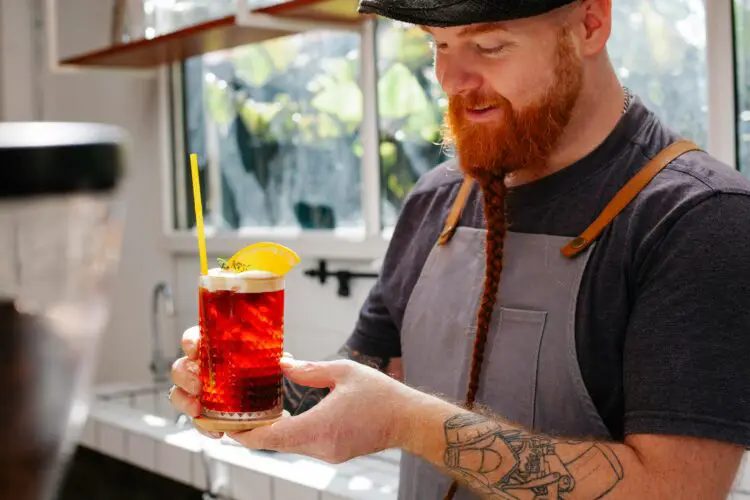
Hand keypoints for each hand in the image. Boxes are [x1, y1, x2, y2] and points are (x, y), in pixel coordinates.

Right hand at [169, 325, 295, 439]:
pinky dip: (203, 427)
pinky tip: (217, 431)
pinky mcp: (204, 414)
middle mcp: (202, 370)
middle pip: (180, 367)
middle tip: (198, 383)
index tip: (194, 349)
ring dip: (184, 400)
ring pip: (178, 394)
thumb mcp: (269, 364)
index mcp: (214, 351)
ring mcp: (199, 393)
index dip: (190, 341)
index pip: (195, 339)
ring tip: (198, 408)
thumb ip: (273, 360)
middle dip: (186, 374)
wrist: (269, 406)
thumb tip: (284, 359)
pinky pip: (196, 421)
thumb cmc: (262, 375)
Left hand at [228, 358, 416, 463]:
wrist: (409, 420)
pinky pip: (302, 444)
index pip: (270, 438)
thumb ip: (310, 370)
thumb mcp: (343, 372)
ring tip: (255, 412)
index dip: (244, 434)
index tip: (224, 426)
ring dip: (271, 431)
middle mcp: (320, 446)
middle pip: (275, 443)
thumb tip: (283, 364)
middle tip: (233, 414)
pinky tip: (284, 416)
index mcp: (320, 427)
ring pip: (287, 445)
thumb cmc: (381, 395)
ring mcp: (327, 453)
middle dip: (252, 431)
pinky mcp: (334, 453)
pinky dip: (288, 432)